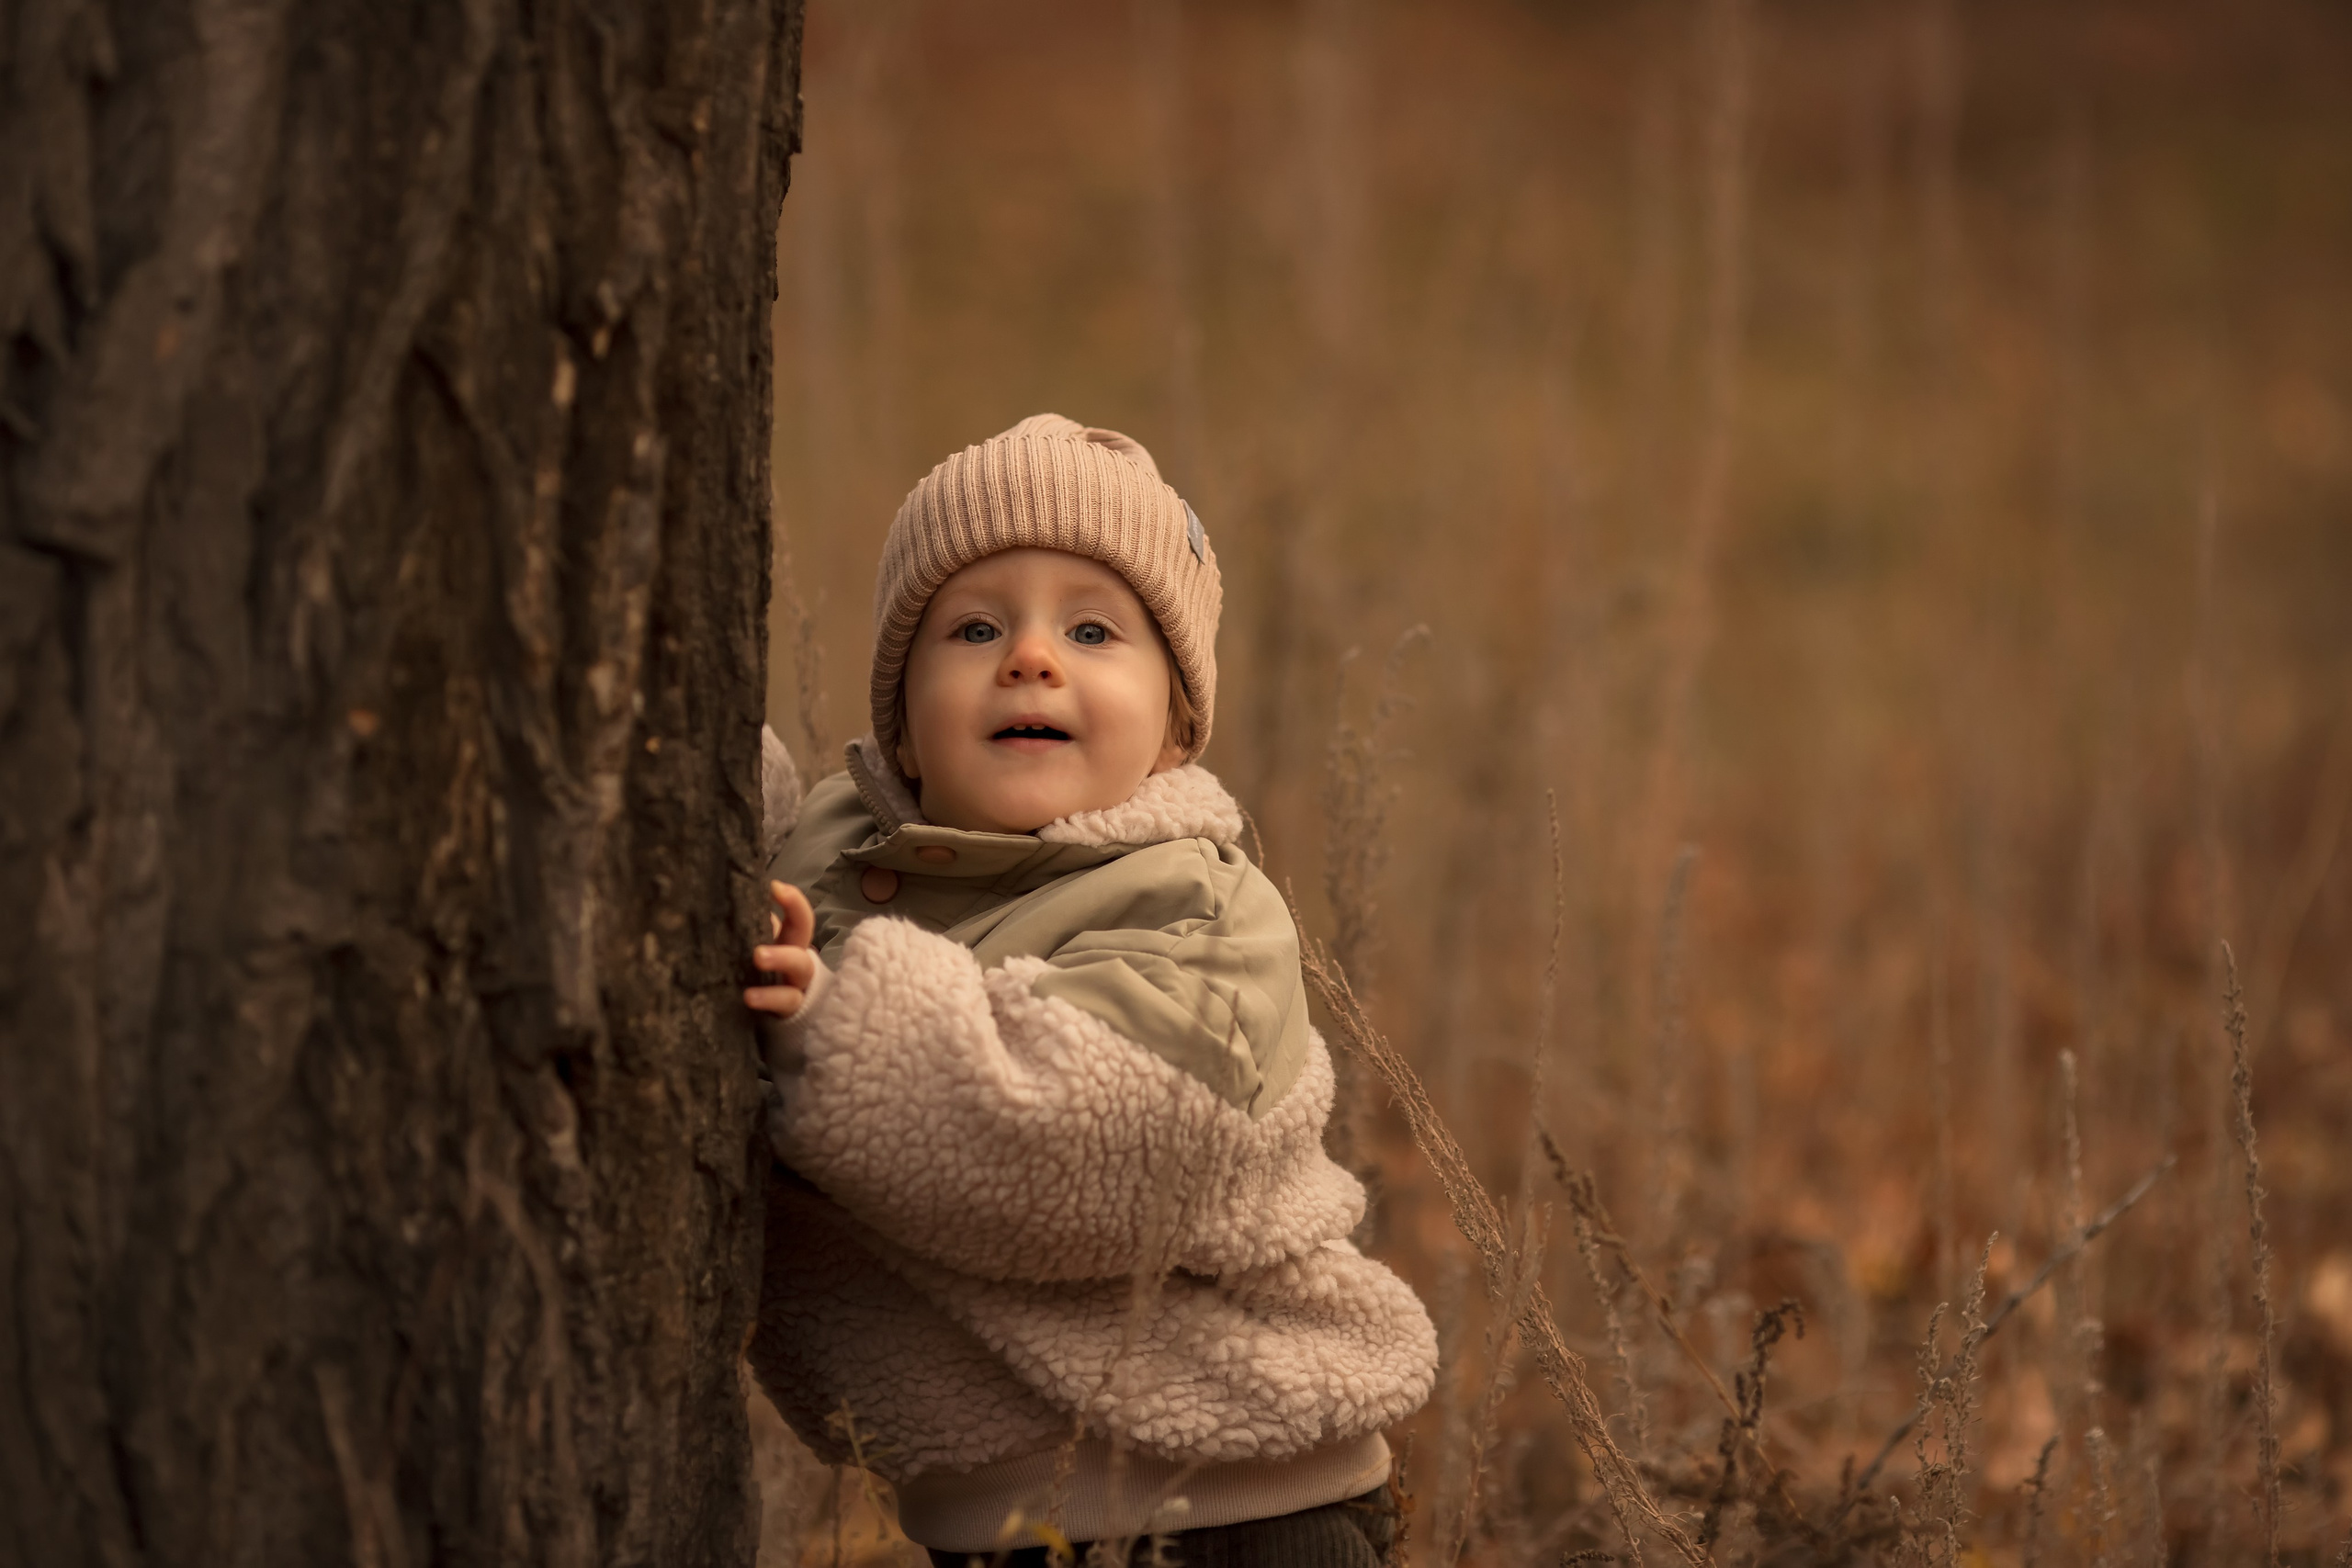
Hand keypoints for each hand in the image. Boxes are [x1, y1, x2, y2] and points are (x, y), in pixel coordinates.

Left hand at [745, 880, 818, 1018]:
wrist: (772, 1018)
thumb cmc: (759, 976)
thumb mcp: (754, 948)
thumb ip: (746, 929)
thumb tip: (718, 902)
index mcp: (788, 940)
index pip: (797, 913)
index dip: (792, 900)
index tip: (774, 886)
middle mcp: (796, 957)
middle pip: (803, 932)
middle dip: (794, 914)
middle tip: (768, 901)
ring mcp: (795, 982)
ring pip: (800, 967)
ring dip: (781, 958)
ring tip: (758, 957)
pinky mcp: (787, 1009)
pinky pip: (784, 1001)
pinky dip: (768, 998)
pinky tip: (748, 997)